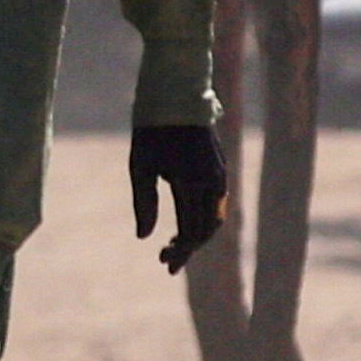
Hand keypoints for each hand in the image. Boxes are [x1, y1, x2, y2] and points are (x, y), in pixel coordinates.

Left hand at [129, 121, 230, 272]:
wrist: (176, 94)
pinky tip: (185, 222)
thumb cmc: (152, 128)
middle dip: (189, 246)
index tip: (167, 266)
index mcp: (195, 183)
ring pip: (214, 217)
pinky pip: (216, 203)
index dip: (181, 252)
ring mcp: (220, 175)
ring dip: (197, 234)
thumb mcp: (140, 165)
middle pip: (207, 228)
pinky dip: (203, 218)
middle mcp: (214, 182)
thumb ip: (144, 202)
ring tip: (173, 243)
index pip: (192, 231)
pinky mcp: (220, 168)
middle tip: (165, 257)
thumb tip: (143, 237)